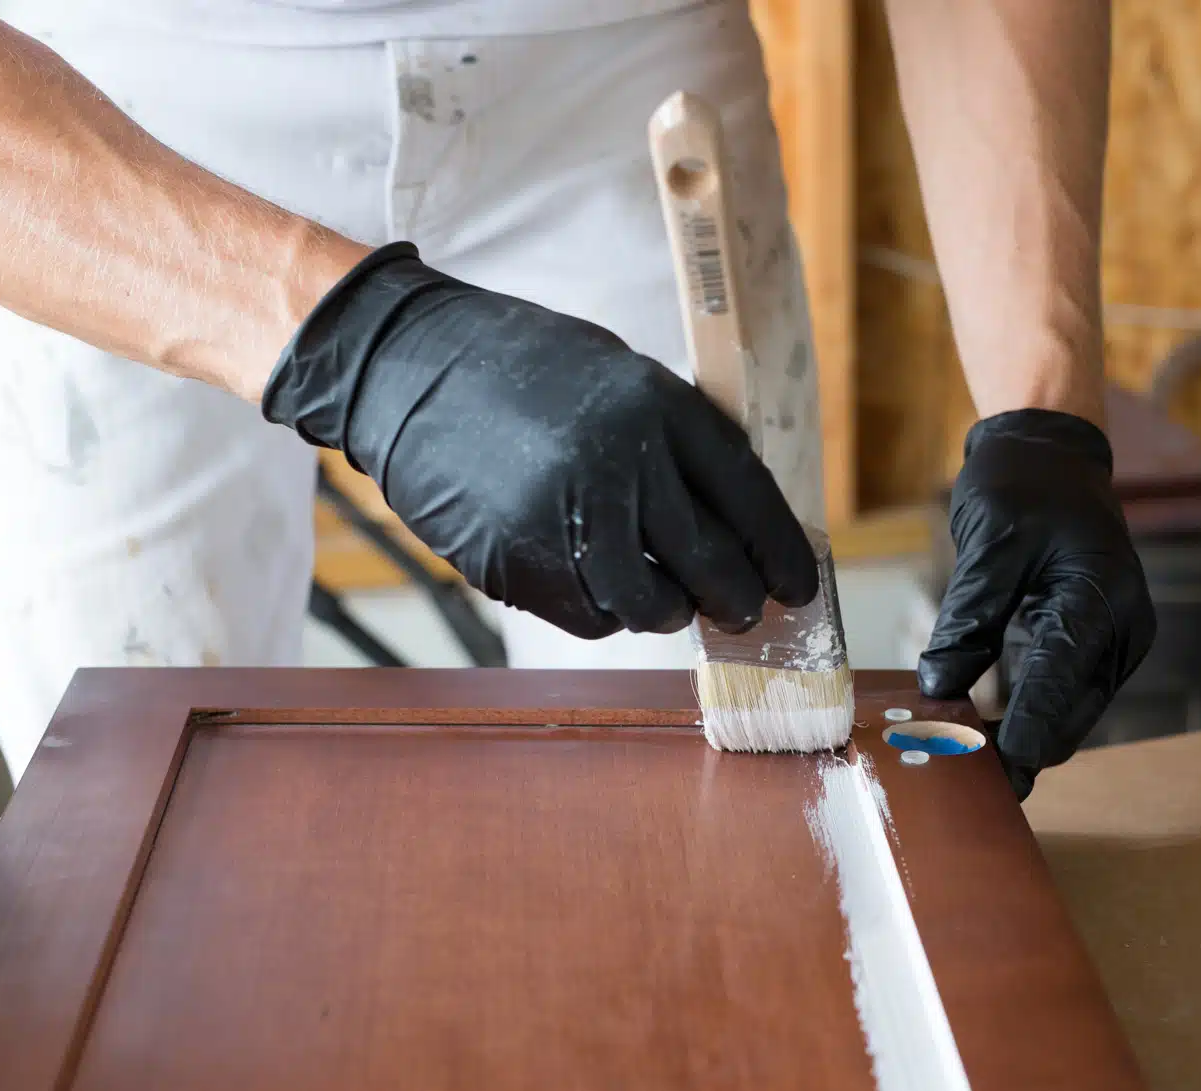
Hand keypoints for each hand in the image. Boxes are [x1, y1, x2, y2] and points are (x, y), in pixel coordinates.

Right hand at [261, 243, 818, 638]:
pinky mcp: (515, 556)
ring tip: (659, 600)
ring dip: (662, 610)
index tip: (797, 587)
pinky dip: (600, 612)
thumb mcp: (612, 376)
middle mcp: (619, 457)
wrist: (403, 366)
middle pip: (709, 560)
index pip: (745, 492)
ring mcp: (564, 511)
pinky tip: (594, 587)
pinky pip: (584, 614)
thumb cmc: (515, 369)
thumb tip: (731, 526)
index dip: (779, 550)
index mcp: (654, 402)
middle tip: (738, 610)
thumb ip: (669, 441)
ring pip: (646, 600)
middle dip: (733, 598)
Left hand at [918, 410, 1153, 798]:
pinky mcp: (1087, 645)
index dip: (1025, 734)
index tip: (991, 776)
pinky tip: (975, 736)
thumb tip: (938, 684)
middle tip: (963, 783)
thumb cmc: (1025, 485)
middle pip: (1072, 714)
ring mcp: (1109, 641)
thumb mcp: (991, 541)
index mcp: (1102, 597)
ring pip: (1067, 713)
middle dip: (1022, 750)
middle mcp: (1120, 628)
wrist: (1051, 455)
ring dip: (1021, 739)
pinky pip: (1057, 693)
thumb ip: (970, 614)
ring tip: (962, 768)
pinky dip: (1022, 715)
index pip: (1061, 681)